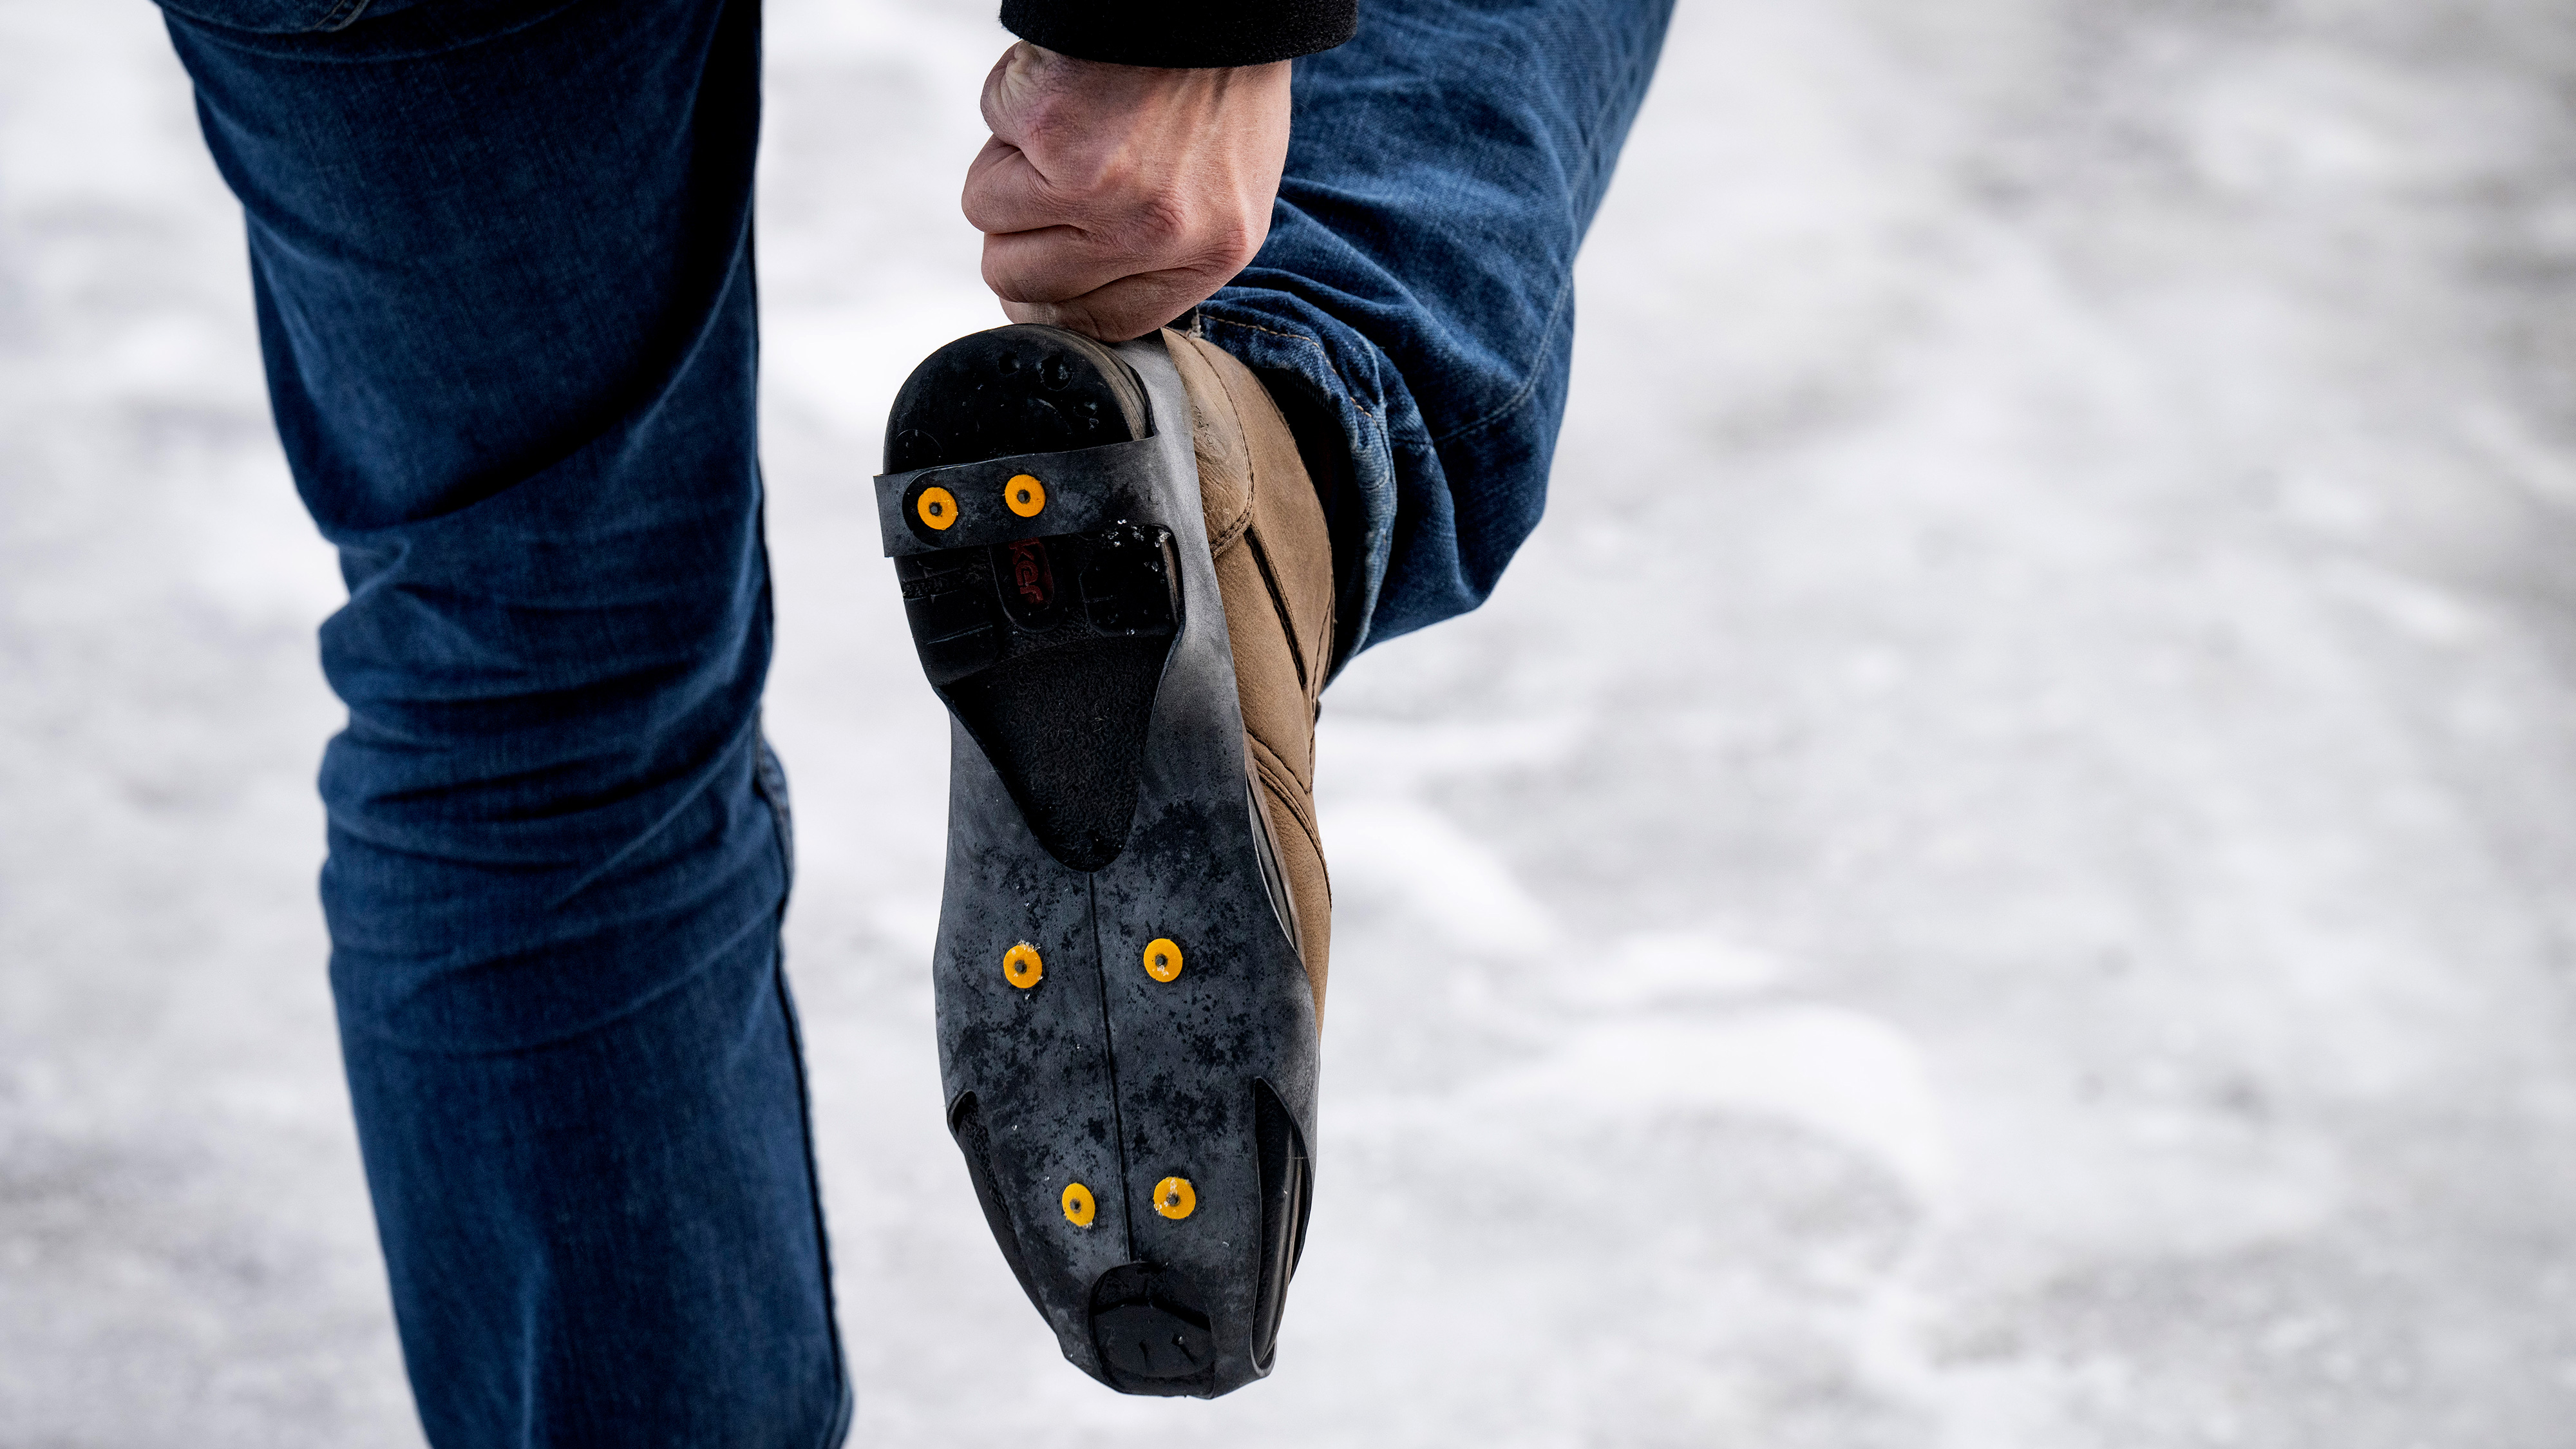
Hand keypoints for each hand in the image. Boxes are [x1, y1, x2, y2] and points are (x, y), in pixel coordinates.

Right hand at [964, 42, 1290, 341]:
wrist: (1217, 3)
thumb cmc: (1220, 88)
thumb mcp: (1222, 194)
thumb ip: (1158, 253)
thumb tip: (1073, 291)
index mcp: (1203, 257)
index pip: (1095, 325)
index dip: (1050, 302)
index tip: (1038, 276)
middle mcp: (1151, 234)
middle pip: (1019, 279)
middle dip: (1014, 231)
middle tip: (1047, 178)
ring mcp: (1097, 188)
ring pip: (986, 211)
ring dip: (1006, 162)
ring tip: (1068, 119)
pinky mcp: (1051, 132)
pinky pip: (990, 132)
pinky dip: (1012, 101)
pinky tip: (1066, 80)